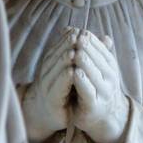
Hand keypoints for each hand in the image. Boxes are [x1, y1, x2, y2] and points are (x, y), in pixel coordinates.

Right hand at [21, 28, 76, 142]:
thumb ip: (82, 54)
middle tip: (79, 36)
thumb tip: (96, 35)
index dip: (69, 38)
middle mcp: (47, 71)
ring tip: (75, 51)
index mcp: (52, 63)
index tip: (80, 29)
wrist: (46, 113)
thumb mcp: (73, 69)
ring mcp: (47, 85)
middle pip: (56, 54)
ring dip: (65, 59)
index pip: (59, 47)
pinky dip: (64, 78)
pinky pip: (58, 86)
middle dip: (68, 44)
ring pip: (55, 68)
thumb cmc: (63, 89)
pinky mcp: (51, 98)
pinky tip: (72, 72)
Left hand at [72, 30, 129, 142]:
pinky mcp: (94, 104)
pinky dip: (82, 81)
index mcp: (110, 67)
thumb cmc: (97, 88)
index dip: (91, 40)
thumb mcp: (98, 68)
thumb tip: (83, 30)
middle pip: (99, 60)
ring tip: (75, 52)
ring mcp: (103, 92)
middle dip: (87, 48)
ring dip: (85, 62)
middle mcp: (110, 78)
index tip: (79, 31)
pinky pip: (88, 91)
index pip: (101, 50)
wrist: (105, 117)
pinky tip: (74, 73)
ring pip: (94, 74)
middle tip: (77, 38)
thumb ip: (92, 51)